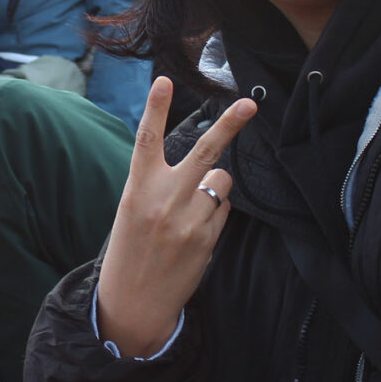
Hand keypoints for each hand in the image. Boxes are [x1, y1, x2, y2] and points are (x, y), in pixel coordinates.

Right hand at [95, 77, 255, 356]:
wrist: (133, 302)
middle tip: (249, 104)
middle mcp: (163, 199)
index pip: (147, 139)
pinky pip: (224, 209)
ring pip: (221, 180)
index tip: (164, 79)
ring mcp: (187, 219)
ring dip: (215, 186)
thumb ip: (158, 184)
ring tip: (192, 209)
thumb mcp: (131, 210)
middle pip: (203, 152)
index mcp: (137, 188)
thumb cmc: (130, 250)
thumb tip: (203, 168)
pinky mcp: (206, 239)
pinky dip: (216, 211)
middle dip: (230, 125)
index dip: (155, 107)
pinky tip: (196, 231)